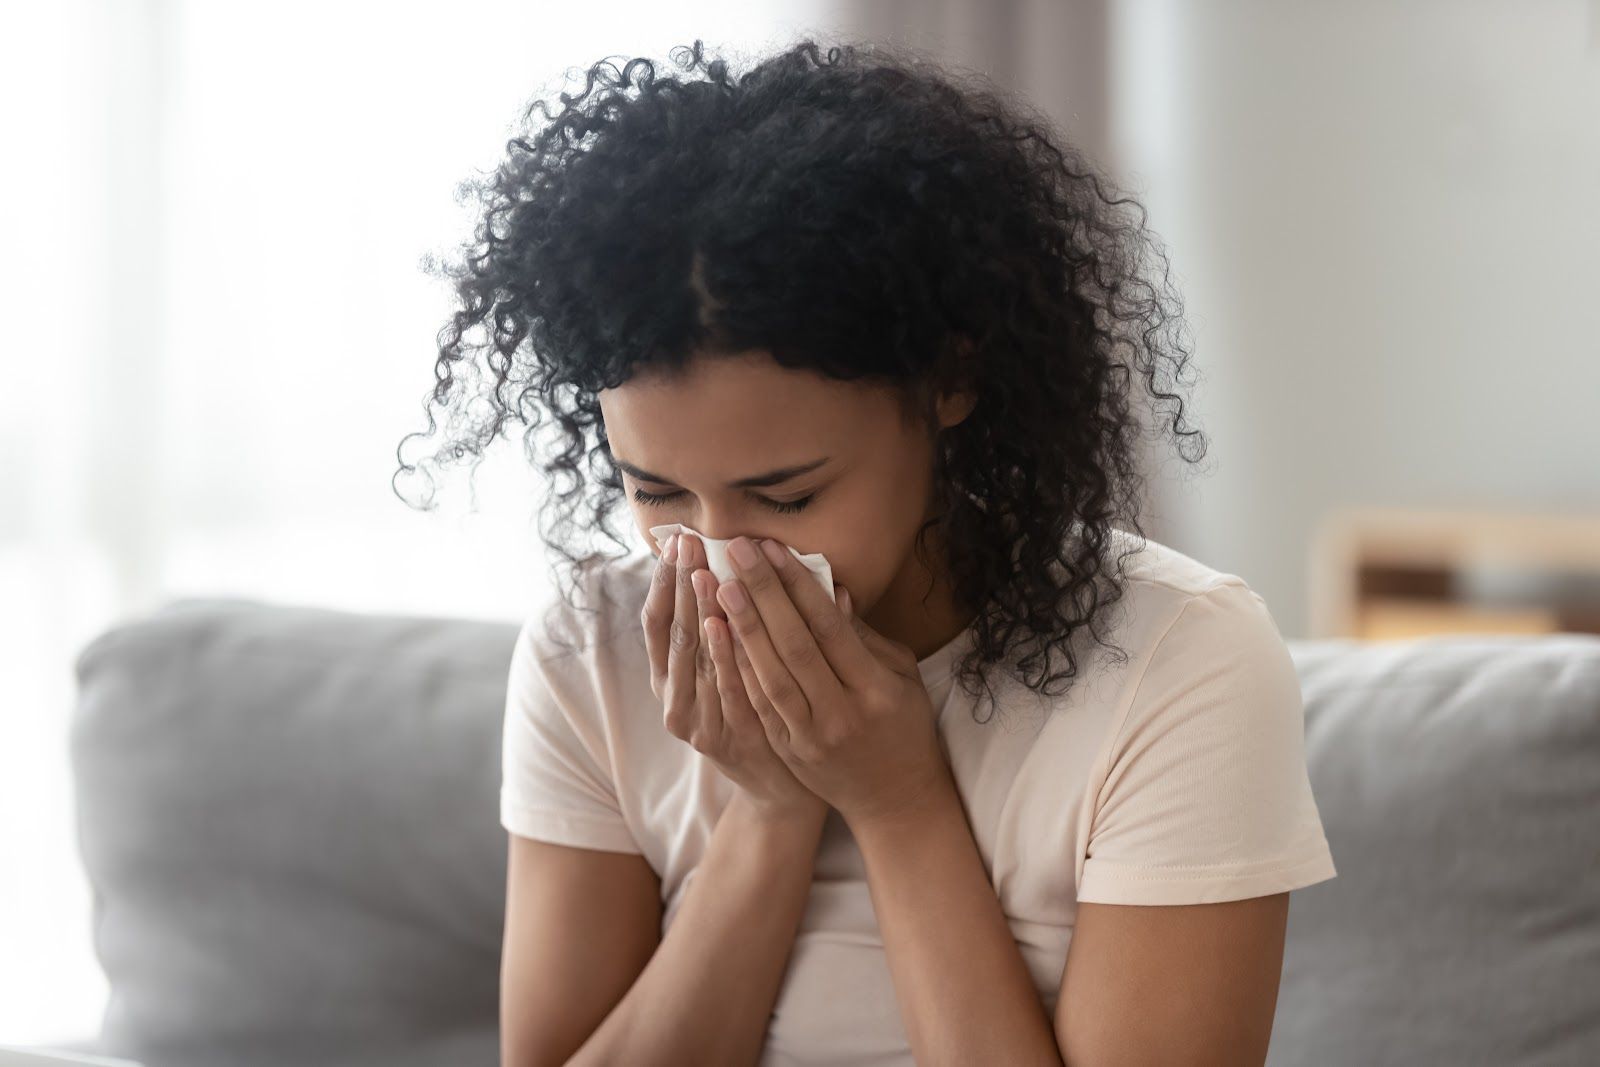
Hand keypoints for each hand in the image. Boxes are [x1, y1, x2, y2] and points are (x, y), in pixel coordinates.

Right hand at [643, 531, 827, 825]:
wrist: (782, 786)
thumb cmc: (764, 713)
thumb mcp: (741, 666)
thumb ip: (739, 621)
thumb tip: (756, 558)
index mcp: (671, 677)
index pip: (657, 619)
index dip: (664, 580)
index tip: (675, 540)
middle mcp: (674, 698)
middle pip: (672, 632)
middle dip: (680, 584)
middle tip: (687, 543)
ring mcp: (694, 722)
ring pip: (693, 659)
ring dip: (697, 612)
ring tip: (702, 572)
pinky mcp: (719, 741)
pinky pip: (720, 689)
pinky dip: (721, 657)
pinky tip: (721, 625)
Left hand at [712, 535, 955, 829]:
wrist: (895, 799)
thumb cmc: (903, 725)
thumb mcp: (900, 676)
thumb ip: (864, 637)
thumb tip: (830, 591)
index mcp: (876, 689)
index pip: (829, 629)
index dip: (799, 587)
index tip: (774, 549)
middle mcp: (842, 714)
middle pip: (794, 646)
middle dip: (762, 594)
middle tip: (736, 553)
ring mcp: (811, 737)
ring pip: (770, 676)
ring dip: (740, 628)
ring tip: (718, 586)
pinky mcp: (788, 750)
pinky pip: (758, 704)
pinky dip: (738, 668)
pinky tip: (718, 636)